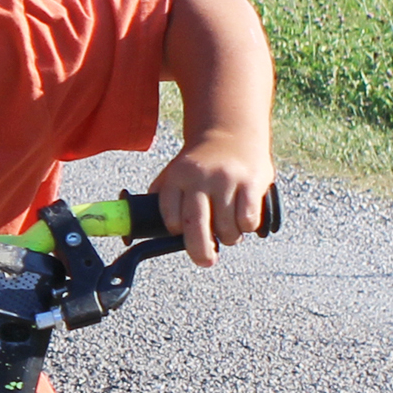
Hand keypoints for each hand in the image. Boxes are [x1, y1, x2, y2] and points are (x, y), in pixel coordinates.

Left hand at [152, 130, 273, 266]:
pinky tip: (243, 217)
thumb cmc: (200, 163)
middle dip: (200, 252)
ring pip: (226, 230)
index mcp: (177, 177)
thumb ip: (163, 198)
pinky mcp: (251, 183)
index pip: (171, 217)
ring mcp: (226, 180)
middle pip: (195, 227)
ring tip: (229, 228)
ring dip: (229, 238)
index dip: (176, 230)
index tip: (182, 232)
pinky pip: (247, 221)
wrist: (231, 131)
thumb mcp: (175, 172)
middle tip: (205, 260)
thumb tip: (141, 233)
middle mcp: (200, 178)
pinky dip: (246, 227)